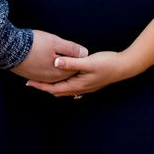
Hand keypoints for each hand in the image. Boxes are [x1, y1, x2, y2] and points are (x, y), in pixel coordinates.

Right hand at [10, 30, 84, 81]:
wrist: (8, 49)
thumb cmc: (33, 44)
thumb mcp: (55, 42)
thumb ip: (71, 49)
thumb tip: (85, 53)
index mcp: (58, 72)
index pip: (75, 70)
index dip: (80, 63)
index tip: (84, 56)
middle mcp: (50, 78)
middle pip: (65, 74)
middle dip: (71, 67)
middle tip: (76, 57)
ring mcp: (39, 78)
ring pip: (55, 76)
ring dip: (60, 69)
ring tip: (63, 59)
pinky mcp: (31, 76)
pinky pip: (45, 76)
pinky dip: (50, 71)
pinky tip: (51, 64)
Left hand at [26, 48, 146, 96]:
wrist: (125, 66)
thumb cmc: (108, 63)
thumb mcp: (88, 62)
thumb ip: (71, 62)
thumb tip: (54, 62)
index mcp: (77, 85)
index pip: (54, 88)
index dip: (40, 86)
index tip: (28, 82)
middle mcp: (80, 89)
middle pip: (57, 91)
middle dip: (44, 87)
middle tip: (32, 82)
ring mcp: (86, 87)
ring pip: (64, 90)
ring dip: (53, 87)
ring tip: (43, 81)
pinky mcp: (90, 83)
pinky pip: (71, 87)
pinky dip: (62, 84)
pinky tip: (62, 78)